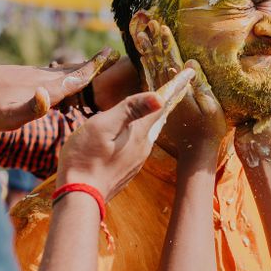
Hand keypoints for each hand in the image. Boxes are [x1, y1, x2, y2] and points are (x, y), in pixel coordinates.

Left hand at [0, 48, 118, 130]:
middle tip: (112, 57)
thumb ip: (31, 108)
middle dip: (92, 65)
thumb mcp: (7, 116)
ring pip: (59, 72)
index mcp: (42, 87)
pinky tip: (57, 81)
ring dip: (78, 70)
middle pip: (71, 70)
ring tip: (92, 69)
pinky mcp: (18, 76)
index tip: (111, 53)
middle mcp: (38, 77)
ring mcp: (27, 75)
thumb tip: (50, 96)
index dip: (94, 67)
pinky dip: (61, 75)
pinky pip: (47, 75)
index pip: (75, 76)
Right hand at [56, 67, 193, 199]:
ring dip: (153, 116)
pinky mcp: (127, 169)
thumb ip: (129, 110)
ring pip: (148, 132)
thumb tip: (159, 97)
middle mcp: (143, 147)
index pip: (161, 104)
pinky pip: (139, 143)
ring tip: (158, 103)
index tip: (189, 73)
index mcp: (139, 133)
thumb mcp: (103, 127)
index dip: (174, 87)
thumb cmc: (85, 158)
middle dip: (166, 101)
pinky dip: (141, 130)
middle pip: (158, 118)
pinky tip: (133, 130)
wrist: (80, 197)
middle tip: (176, 85)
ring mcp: (136, 160)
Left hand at [134, 15, 226, 155]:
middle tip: (149, 23)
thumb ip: (200, 87)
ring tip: (142, 34)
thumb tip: (189, 64)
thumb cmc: (210, 129)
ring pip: (152, 71)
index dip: (165, 45)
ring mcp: (162, 99)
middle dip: (155, 43)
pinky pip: (152, 83)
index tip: (161, 27)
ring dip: (149, 52)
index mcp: (177, 91)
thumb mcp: (210, 108)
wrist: (196, 152)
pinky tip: (144, 58)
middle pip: (158, 63)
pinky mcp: (161, 104)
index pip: (170, 62)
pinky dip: (148, 69)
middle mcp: (166, 93)